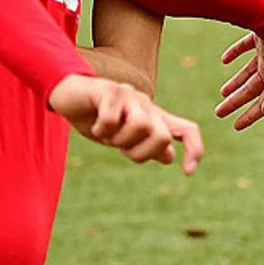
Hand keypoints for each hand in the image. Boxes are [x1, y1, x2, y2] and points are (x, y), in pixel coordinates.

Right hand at [49, 74, 204, 173]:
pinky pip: (112, 119)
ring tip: (105, 134)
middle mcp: (146, 105)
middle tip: (119, 147)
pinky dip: (101, 129)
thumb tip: (169, 157)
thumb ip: (145, 145)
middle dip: (139, 152)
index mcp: (154, 118)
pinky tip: (93, 124)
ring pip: (141, 126)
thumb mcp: (123, 138)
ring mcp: (129, 96)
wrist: (68, 96)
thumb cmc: (97, 118)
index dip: (194, 149)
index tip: (188, 173)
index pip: (187, 130)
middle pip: (161, 136)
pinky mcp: (110, 91)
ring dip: (119, 139)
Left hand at [215, 22, 263, 130]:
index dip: (250, 116)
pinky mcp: (259, 36)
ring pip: (248, 72)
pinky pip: (245, 47)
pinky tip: (224, 60)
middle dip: (236, 102)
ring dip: (235, 83)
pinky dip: (234, 54)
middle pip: (252, 89)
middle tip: (219, 112)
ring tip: (222, 92)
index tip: (235, 126)